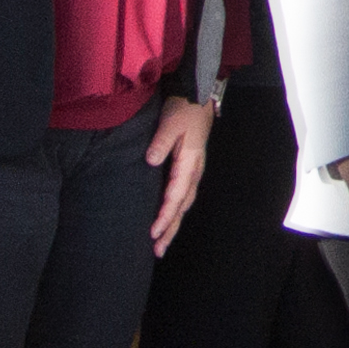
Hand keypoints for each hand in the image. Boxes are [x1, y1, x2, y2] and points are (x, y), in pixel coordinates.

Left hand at [144, 94, 215, 251]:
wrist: (197, 95)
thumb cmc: (184, 108)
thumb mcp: (172, 122)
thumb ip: (162, 142)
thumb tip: (150, 161)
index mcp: (190, 162)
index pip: (176, 195)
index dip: (165, 215)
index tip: (154, 232)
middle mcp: (194, 171)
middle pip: (182, 207)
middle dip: (170, 230)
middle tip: (157, 251)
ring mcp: (193, 171)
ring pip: (184, 204)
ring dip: (173, 225)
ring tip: (161, 244)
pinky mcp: (189, 168)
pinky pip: (183, 196)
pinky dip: (176, 212)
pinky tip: (169, 220)